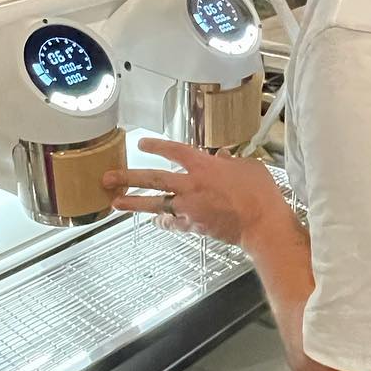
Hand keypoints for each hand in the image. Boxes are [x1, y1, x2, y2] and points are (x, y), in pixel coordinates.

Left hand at [104, 139, 288, 247]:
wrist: (262, 224)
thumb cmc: (260, 194)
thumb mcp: (248, 167)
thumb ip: (230, 161)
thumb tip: (222, 157)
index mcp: (204, 166)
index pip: (174, 151)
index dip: (156, 146)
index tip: (141, 144)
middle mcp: (191, 186)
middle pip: (153, 179)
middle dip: (128, 177)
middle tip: (108, 177)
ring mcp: (189, 208)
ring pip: (155, 204)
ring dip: (134, 204)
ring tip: (116, 204)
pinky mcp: (194, 226)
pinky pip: (172, 223)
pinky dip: (164, 222)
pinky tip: (156, 222)